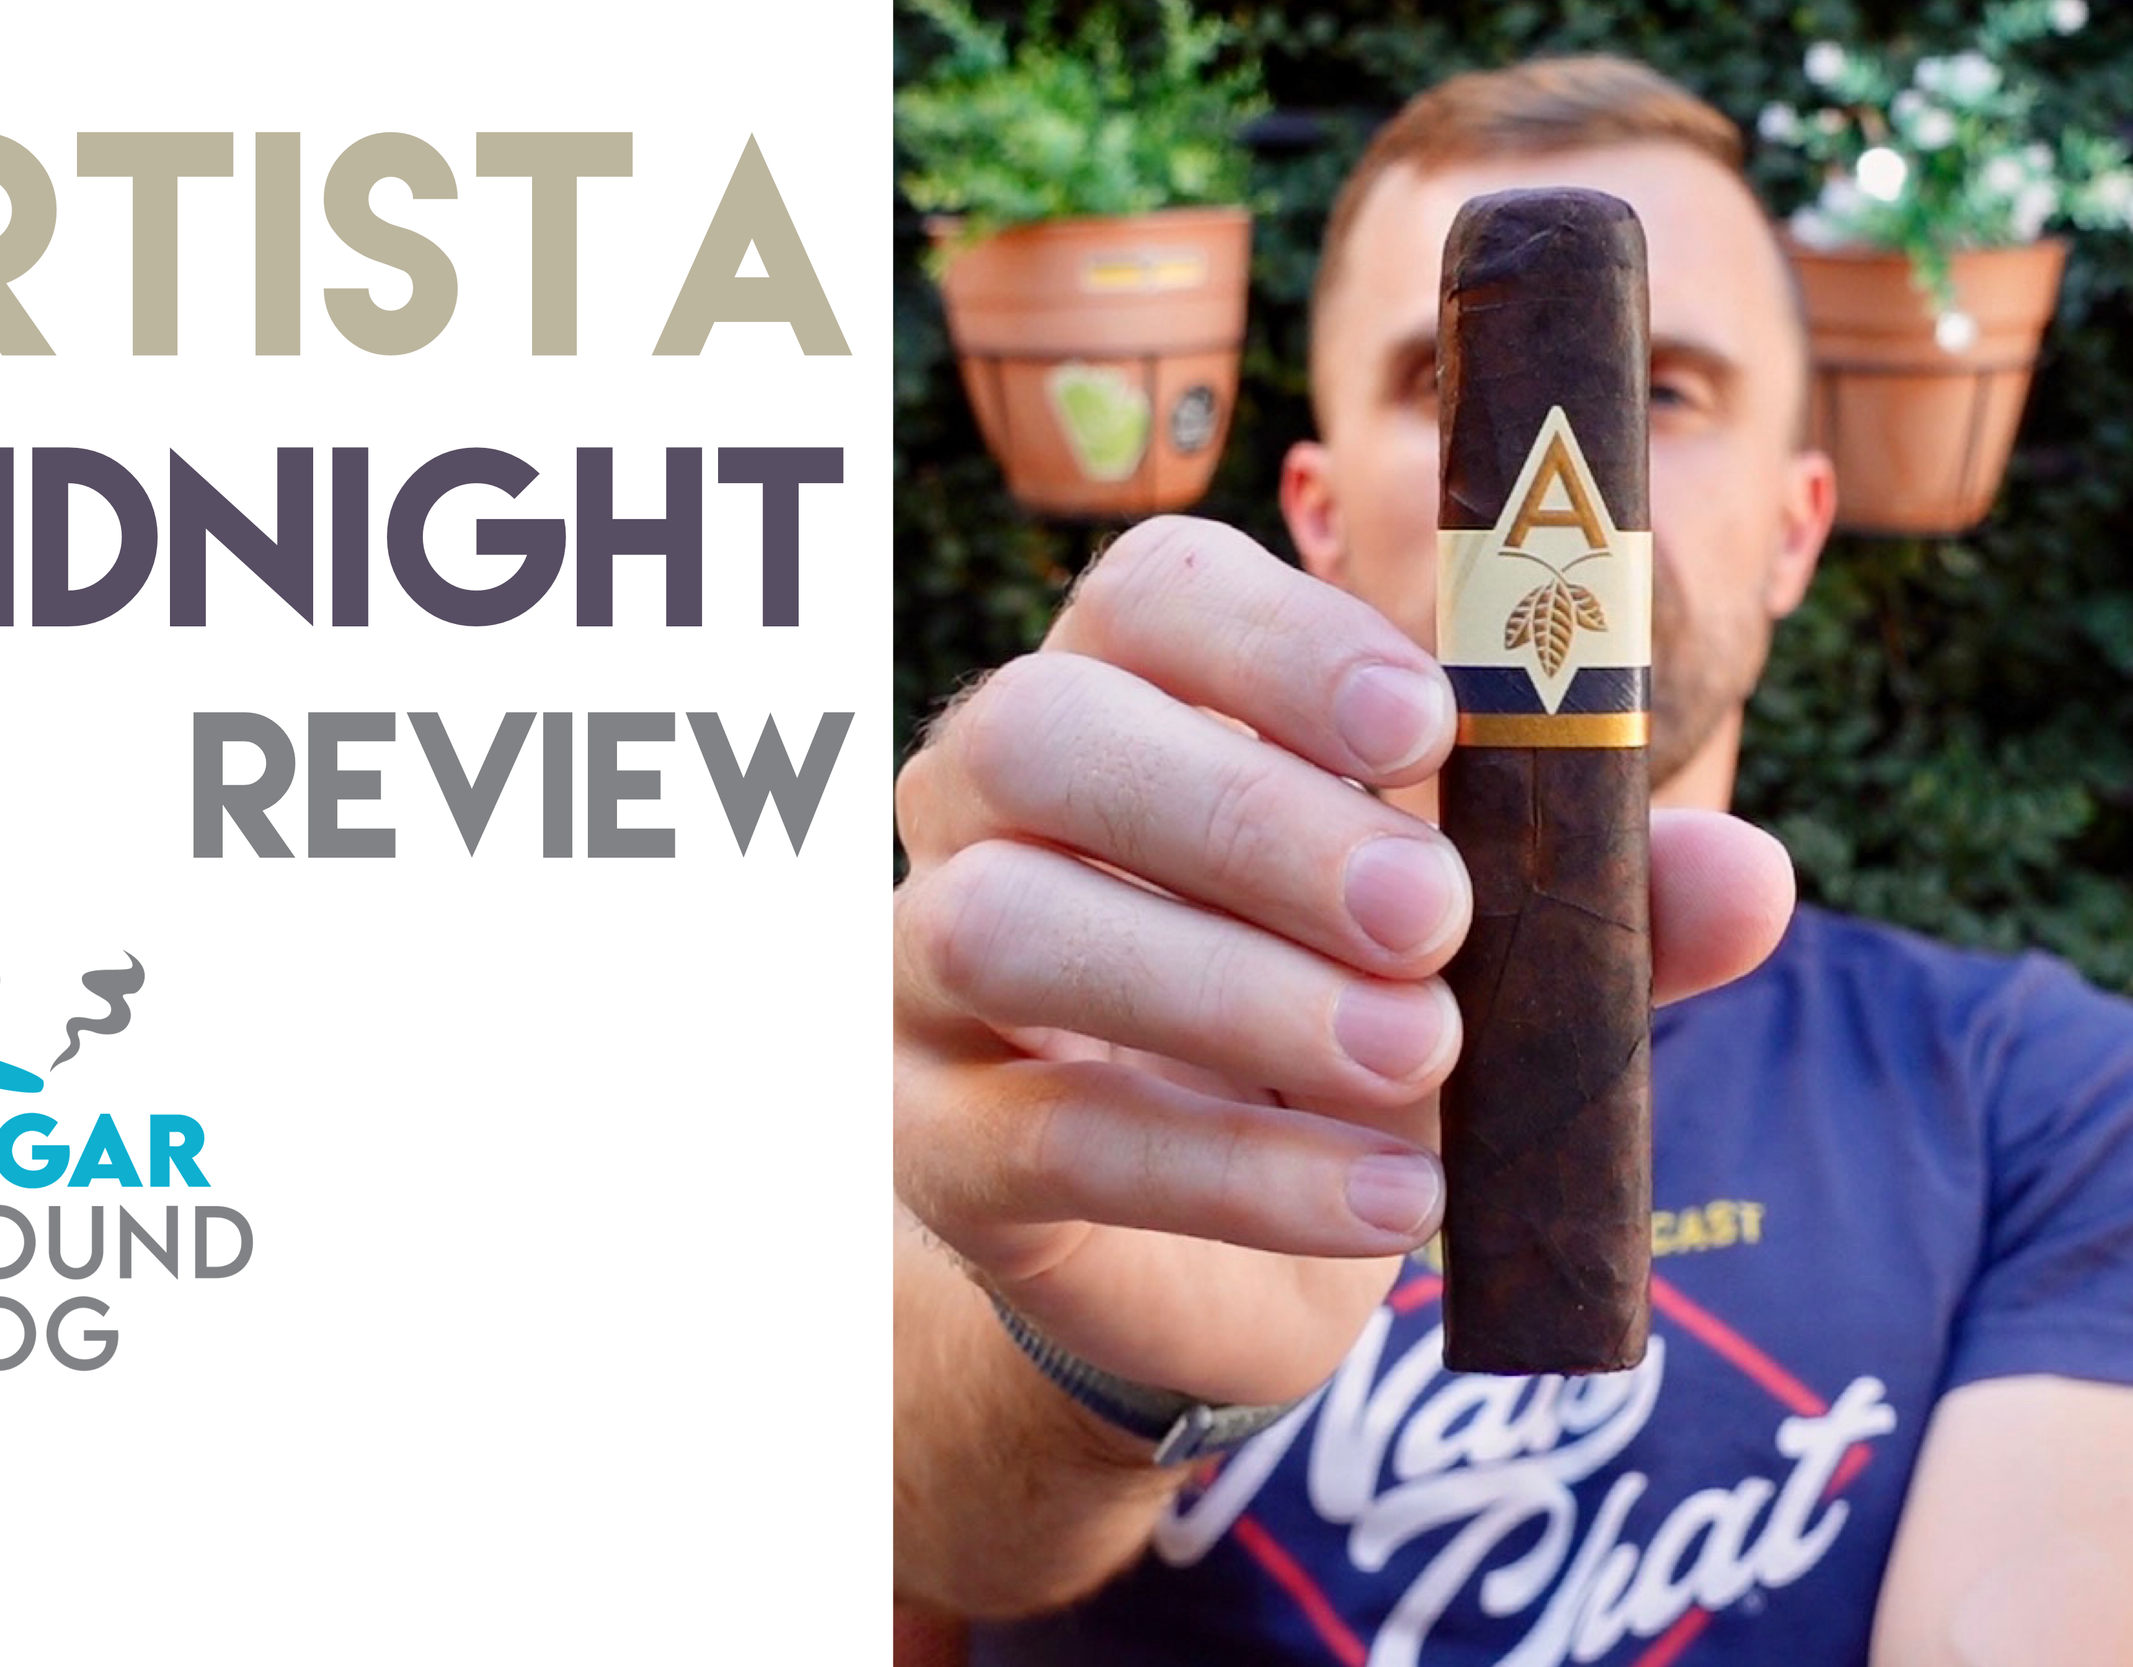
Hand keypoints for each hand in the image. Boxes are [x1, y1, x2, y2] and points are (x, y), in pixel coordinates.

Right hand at [894, 516, 1793, 1407]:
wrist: (1221, 1249)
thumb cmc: (1342, 1031)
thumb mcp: (1487, 960)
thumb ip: (1596, 913)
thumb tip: (1746, 877)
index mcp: (1125, 699)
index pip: (1146, 594)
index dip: (1276, 639)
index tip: (1431, 728)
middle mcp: (987, 806)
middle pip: (1037, 730)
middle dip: (1243, 811)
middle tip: (1432, 917)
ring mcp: (925, 969)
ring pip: (1002, 924)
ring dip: (1226, 990)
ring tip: (1418, 1059)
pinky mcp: (932, 1138)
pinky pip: (1046, 1136)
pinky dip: (1233, 1169)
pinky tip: (1389, 1199)